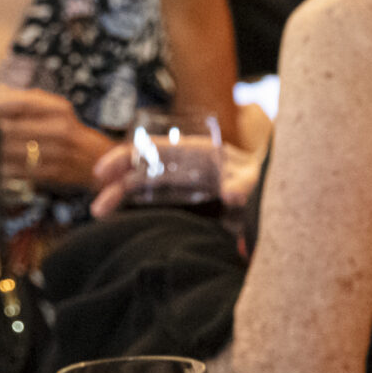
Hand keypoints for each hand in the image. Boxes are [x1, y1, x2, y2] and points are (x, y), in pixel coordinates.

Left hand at [0, 86, 114, 189]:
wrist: (95, 160)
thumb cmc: (66, 129)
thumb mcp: (51, 107)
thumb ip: (20, 100)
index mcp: (57, 109)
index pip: (23, 103)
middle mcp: (58, 129)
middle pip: (12, 129)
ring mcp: (55, 154)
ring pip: (11, 152)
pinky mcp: (50, 174)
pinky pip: (18, 171)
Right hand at [90, 138, 266, 219]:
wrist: (274, 187)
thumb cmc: (262, 177)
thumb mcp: (255, 178)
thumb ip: (245, 184)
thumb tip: (232, 194)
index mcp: (196, 152)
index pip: (152, 149)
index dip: (124, 157)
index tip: (102, 172)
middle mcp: (183, 165)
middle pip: (141, 169)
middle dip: (116, 185)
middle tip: (98, 208)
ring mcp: (181, 184)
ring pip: (142, 187)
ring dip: (121, 198)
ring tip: (101, 215)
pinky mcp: (183, 203)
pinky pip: (153, 204)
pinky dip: (136, 211)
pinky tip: (121, 223)